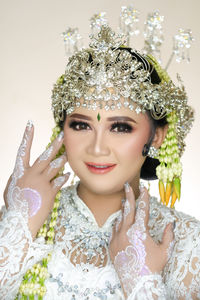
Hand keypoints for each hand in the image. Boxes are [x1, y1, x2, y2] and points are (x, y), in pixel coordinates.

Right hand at [4, 121, 69, 237]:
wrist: (20, 221)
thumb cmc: (14, 206)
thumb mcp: (11, 188)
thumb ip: (20, 177)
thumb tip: (26, 170)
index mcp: (19, 172)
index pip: (22, 150)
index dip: (27, 136)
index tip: (31, 123)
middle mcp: (31, 174)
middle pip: (45, 156)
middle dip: (55, 145)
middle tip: (62, 135)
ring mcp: (41, 182)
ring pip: (55, 166)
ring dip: (63, 159)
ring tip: (69, 154)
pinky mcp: (50, 192)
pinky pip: (60, 181)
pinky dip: (64, 177)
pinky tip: (67, 174)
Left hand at [109, 183, 173, 297]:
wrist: (138, 282)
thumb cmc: (153, 267)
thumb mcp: (164, 250)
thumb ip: (168, 235)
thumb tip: (171, 223)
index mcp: (140, 230)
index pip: (142, 209)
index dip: (143, 197)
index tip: (144, 188)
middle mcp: (127, 231)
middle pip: (128, 209)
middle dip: (128, 195)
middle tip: (126, 185)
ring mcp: (117, 238)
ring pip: (120, 219)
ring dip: (122, 209)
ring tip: (123, 200)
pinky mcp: (112, 245)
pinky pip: (113, 230)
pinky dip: (117, 223)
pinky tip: (119, 219)